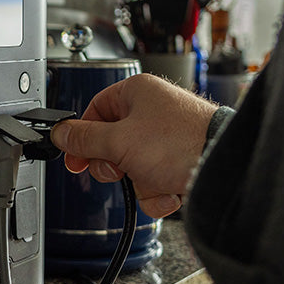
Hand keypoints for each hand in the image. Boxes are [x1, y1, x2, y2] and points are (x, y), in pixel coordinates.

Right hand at [49, 73, 217, 218]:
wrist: (223, 168)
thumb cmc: (181, 143)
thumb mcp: (119, 141)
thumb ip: (84, 139)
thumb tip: (60, 133)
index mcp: (137, 92)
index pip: (95, 111)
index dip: (82, 136)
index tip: (74, 157)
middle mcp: (153, 111)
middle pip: (112, 142)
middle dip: (115, 165)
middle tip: (119, 168)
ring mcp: (169, 137)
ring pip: (133, 166)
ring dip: (139, 182)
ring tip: (155, 179)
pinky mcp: (180, 160)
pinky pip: (154, 179)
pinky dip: (158, 191)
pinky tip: (170, 190)